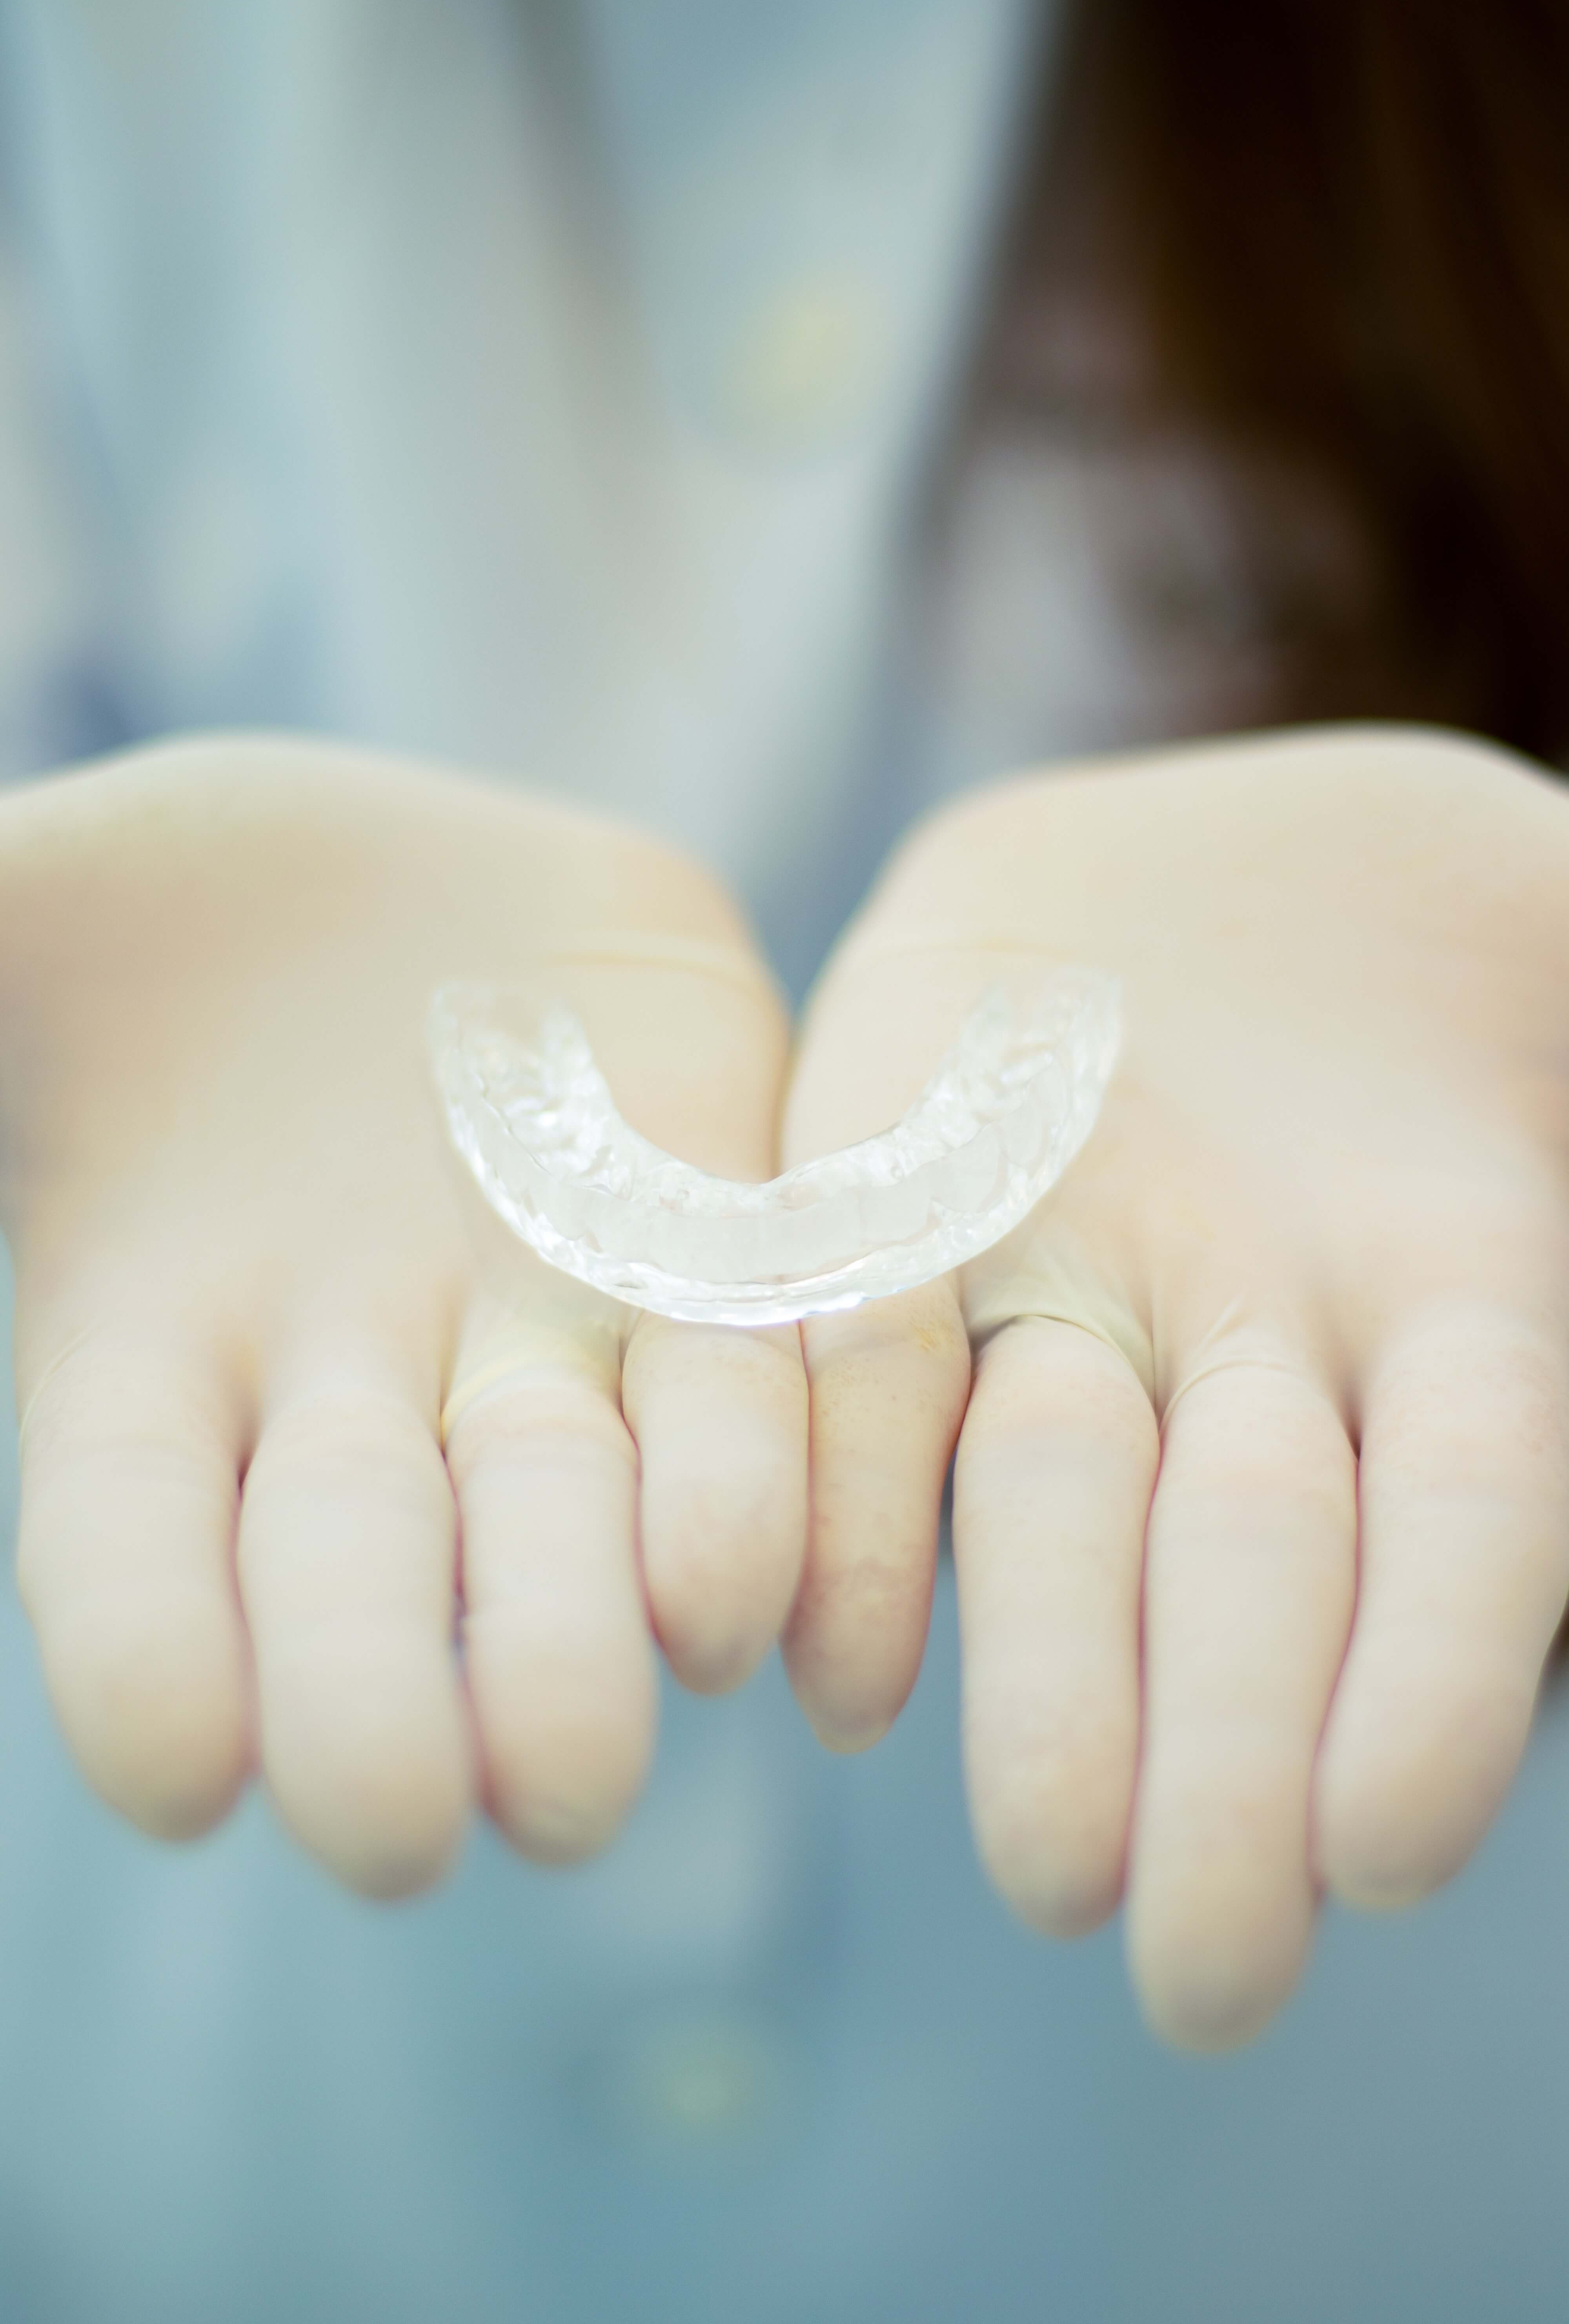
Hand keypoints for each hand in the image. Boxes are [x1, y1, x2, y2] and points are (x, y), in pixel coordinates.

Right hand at [0, 737, 805, 1892]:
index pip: (131, 1542)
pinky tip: (761, 1607)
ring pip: (569, 1515)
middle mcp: (359, 1388)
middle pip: (362, 1571)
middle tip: (405, 1837)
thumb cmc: (170, 911)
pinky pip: (744, 1393)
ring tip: (579, 1774)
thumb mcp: (19, 926)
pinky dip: (758, 1497)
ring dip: (581, 1642)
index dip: (145, 1659)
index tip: (177, 1780)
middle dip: (379, 1701)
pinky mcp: (701, 1247)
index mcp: (159, 1343)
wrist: (417, 880)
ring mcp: (538, 1328)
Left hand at [782, 727, 1568, 2046]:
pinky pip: (868, 1367)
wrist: (1195, 866)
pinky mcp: (901, 1211)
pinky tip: (833, 1677)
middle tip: (1200, 1974)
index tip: (1388, 1856)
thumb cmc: (1464, 919)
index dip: (1438, 1677)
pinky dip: (849, 1523)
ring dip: (1053, 1686)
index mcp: (1458, 1290)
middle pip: (1250, 1558)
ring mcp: (1080, 1284)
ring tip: (1048, 1870)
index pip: (1470, 1517)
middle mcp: (1256, 1336)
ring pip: (1062, 1500)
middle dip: (1228, 1749)